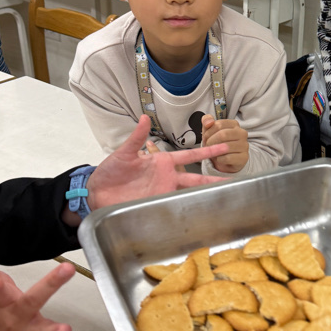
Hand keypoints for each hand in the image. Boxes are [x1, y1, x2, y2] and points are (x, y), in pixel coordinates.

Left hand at [79, 115, 228, 217]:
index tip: (223, 147)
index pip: (189, 156)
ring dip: (204, 195)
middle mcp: (166, 178)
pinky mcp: (155, 205)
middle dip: (214, 179)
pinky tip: (199, 212)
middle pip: (196, 178)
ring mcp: (162, 193)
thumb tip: (145, 118)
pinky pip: (174, 207)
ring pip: (189, 194)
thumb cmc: (110, 171)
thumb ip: (136, 137)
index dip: (207, 152)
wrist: (97, 192)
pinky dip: (186, 209)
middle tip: (233, 179)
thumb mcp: (123, 152)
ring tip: (223, 197)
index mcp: (162, 162)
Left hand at [201, 115, 248, 172]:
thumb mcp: (209, 130)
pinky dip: (220, 160)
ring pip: (226, 147)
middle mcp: (242, 133)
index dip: (208, 132)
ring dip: (215, 151)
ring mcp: (244, 145)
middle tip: (207, 147)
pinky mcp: (244, 157)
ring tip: (213, 153)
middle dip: (211, 142)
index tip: (205, 138)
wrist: (224, 161)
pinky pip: (228, 158)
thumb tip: (208, 122)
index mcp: (234, 124)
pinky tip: (220, 159)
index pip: (219, 124)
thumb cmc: (217, 143)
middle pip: (223, 135)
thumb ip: (207, 121)